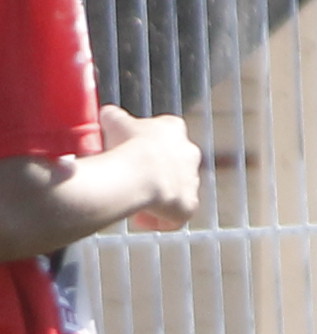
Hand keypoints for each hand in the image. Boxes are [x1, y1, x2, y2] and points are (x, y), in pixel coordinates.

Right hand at [108, 106, 198, 231]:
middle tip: (129, 177)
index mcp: (173, 130)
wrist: (140, 174)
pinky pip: (173, 216)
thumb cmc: (126, 144)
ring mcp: (192, 182)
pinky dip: (157, 219)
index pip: (164, 132)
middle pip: (172, 162)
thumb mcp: (113, 122)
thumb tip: (107, 114)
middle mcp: (190, 154)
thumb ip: (113, 116)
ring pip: (174, 190)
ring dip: (156, 195)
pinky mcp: (189, 206)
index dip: (145, 141)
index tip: (128, 149)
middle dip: (153, 170)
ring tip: (133, 198)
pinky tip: (139, 217)